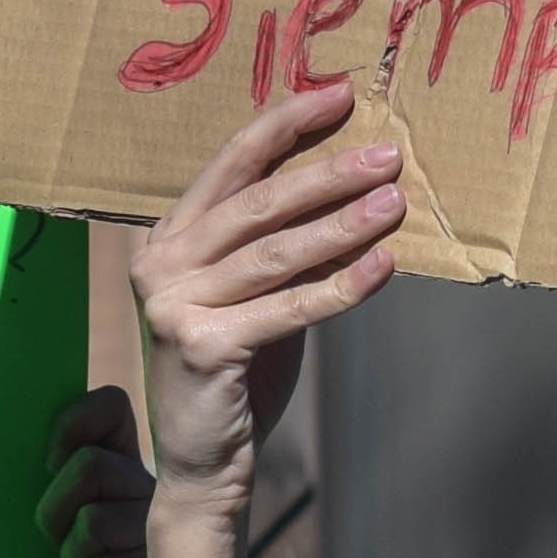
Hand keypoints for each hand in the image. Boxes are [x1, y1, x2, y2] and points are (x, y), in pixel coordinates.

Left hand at [39, 387, 151, 557]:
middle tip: (52, 539)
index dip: (75, 422)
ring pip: (93, 523)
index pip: (111, 409)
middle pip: (92, 467)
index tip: (48, 461)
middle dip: (55, 509)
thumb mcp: (65, 534)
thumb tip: (38, 462)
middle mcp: (156, 494)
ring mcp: (166, 537)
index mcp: (130, 471)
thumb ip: (62, 494)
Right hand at [130, 84, 406, 557]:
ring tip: (395, 203)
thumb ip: (280, 242)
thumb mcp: (254, 293)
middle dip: (327, 172)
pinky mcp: (200, 346)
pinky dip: (340, 286)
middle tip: (389, 154)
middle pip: (258, 201)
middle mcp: (161, 260)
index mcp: (169, 233)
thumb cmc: (238, 367)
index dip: (286, 124)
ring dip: (342, 223)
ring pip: (276, 251)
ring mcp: (174, 302)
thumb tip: (356, 183)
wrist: (205, 462)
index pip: (232, 161)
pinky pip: (287, 308)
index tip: (341, 95)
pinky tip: (383, 266)